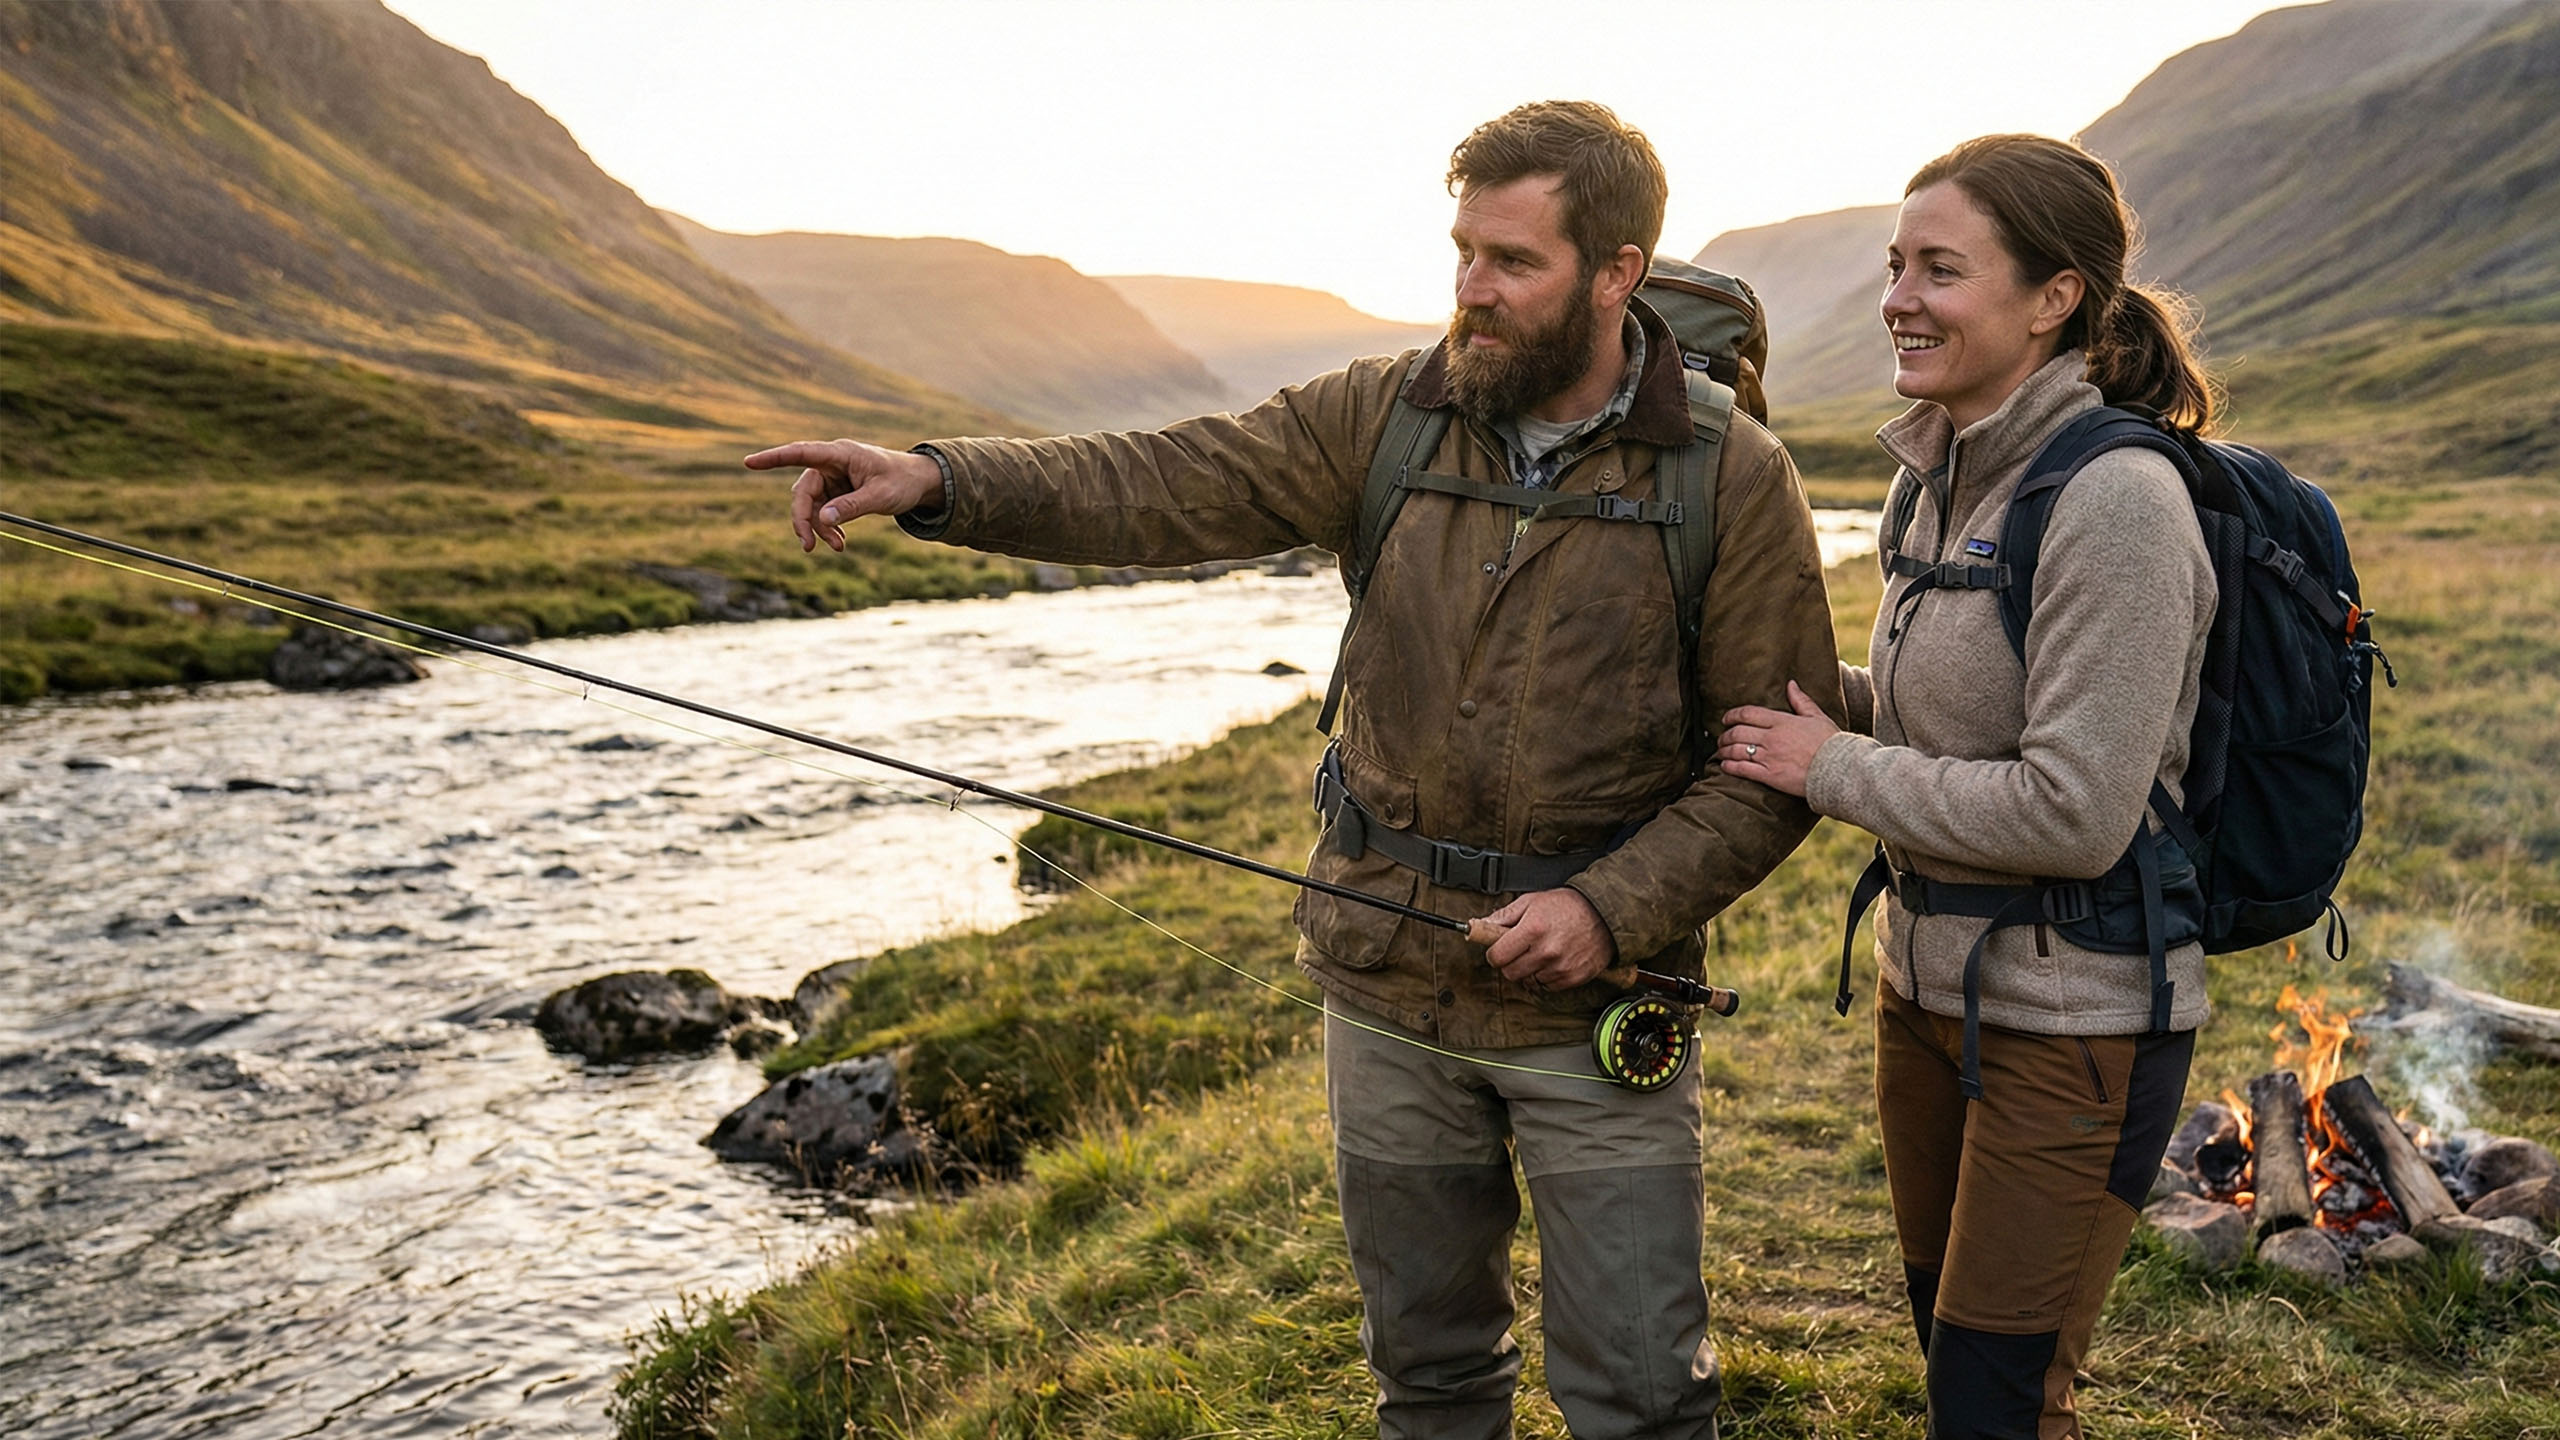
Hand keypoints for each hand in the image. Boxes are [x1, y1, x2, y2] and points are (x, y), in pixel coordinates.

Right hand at [743, 440, 944, 552]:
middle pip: (803, 492)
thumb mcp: (880, 496)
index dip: (774, 458)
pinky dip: (827, 528)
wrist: (919, 483)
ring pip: (811, 506)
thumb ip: (852, 507)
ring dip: (819, 529)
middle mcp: (831, 464)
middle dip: (803, 520)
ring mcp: (832, 478)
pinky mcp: (836, 492)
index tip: (750, 462)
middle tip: (809, 546)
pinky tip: (839, 543)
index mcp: (840, 454)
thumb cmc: (902, 482)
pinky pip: (822, 512)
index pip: (801, 453)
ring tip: (838, 548)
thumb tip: (822, 520)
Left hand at [1472, 888, 1615, 991]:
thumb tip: (1480, 925)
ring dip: (1529, 970)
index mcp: (1532, 929)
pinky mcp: (1572, 978)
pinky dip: (1546, 977)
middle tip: (1519, 951)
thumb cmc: (1568, 906)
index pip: (1497, 956)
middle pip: (1510, 973)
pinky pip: (1547, 986)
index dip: (1494, 953)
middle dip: (1510, 963)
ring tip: (1541, 952)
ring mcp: (1560, 967)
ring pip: (1528, 981)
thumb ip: (1504, 916)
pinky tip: (1553, 961)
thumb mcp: (1532, 901)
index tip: (1498, 949)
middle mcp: (1546, 951)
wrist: (1605, 915)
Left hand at [1717, 679, 1835, 796]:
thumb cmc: (1831, 743)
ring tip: (1721, 752)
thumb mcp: (1817, 717)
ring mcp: (1770, 757)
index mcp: (1782, 721)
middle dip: (1725, 735)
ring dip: (1724, 750)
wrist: (1840, 769)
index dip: (1732, 715)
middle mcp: (1772, 738)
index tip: (1726, 718)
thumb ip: (1801, 701)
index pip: (1748, 713)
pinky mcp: (1770, 776)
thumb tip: (1791, 684)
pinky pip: (1743, 769)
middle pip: (1738, 732)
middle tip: (1722, 738)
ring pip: (1737, 750)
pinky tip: (1725, 766)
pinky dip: (1730, 767)